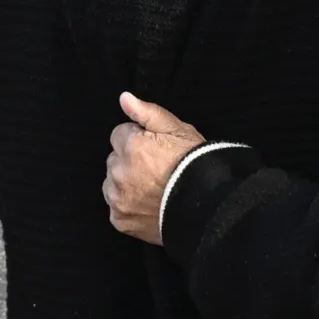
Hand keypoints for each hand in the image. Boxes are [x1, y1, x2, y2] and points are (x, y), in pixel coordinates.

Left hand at [104, 92, 204, 245]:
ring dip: (126, 183)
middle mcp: (118, 172)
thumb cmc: (194, 163)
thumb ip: (147, 113)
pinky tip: (149, 203)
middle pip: (115, 159)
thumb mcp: (178, 129)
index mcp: (131, 146)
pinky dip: (129, 206)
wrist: (206, 204)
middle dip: (130, 160)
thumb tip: (124, 98)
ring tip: (153, 187)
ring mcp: (117, 198)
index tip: (156, 148)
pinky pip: (116, 207)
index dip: (139, 138)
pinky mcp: (120, 220)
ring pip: (112, 183)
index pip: (120, 134)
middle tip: (156, 168)